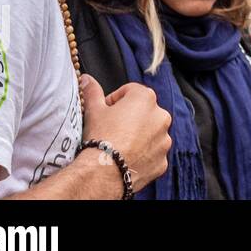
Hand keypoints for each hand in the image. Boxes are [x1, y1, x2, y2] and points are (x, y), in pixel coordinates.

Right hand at [80, 74, 170, 191]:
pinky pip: (153, 154)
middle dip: (130, 118)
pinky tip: (127, 159)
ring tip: (119, 145)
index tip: (106, 111)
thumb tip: (86, 79)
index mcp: (146, 98)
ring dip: (139, 137)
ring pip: (151, 133)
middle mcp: (161, 116)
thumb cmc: (100, 137)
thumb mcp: (94, 110)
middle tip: (111, 129)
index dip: (115, 100)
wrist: (104, 172)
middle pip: (143, 112)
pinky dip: (143, 156)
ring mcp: (164, 140)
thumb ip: (92, 91)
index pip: (130, 92)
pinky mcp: (163, 160)